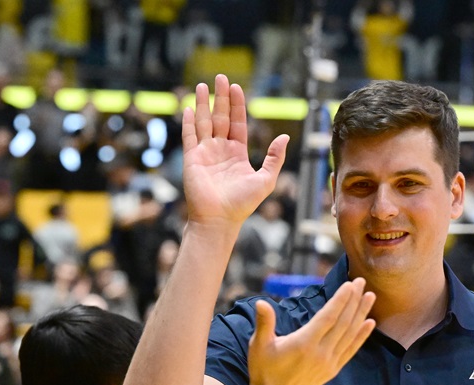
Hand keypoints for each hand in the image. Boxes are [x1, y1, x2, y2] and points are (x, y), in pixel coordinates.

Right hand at [182, 74, 288, 230]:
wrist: (220, 219)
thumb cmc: (243, 203)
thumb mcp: (266, 179)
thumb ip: (275, 157)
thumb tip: (285, 136)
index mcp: (237, 153)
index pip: (237, 123)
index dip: (237, 105)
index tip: (236, 87)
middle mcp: (220, 150)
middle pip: (220, 117)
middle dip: (220, 98)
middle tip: (220, 77)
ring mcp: (205, 154)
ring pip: (203, 122)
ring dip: (203, 104)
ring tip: (203, 86)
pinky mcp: (192, 159)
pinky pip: (189, 137)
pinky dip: (188, 122)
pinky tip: (189, 107)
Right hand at [247, 279, 375, 384]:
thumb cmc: (263, 370)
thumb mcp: (258, 345)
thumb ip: (264, 323)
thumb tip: (261, 302)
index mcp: (304, 344)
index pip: (328, 317)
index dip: (340, 300)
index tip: (349, 284)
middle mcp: (320, 353)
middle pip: (343, 323)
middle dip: (353, 301)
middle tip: (361, 282)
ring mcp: (329, 363)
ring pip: (350, 334)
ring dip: (361, 314)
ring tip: (370, 296)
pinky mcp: (332, 370)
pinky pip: (351, 350)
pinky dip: (362, 336)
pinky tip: (370, 323)